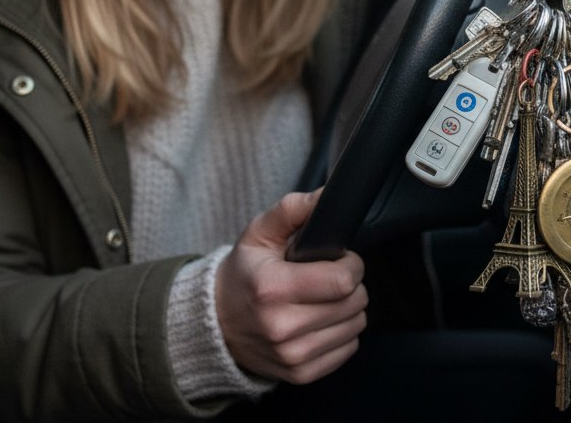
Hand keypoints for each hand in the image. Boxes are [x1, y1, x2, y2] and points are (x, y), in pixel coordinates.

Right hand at [216, 191, 367, 384]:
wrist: (215, 324)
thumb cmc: (244, 274)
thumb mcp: (259, 233)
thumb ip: (293, 209)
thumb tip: (328, 196)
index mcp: (273, 289)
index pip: (342, 281)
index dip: (352, 264)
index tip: (341, 259)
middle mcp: (282, 327)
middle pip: (354, 304)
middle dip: (351, 285)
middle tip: (330, 278)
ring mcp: (292, 355)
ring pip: (356, 327)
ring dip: (349, 309)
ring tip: (324, 298)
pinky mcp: (301, 374)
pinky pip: (348, 350)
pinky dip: (342, 333)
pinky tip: (321, 321)